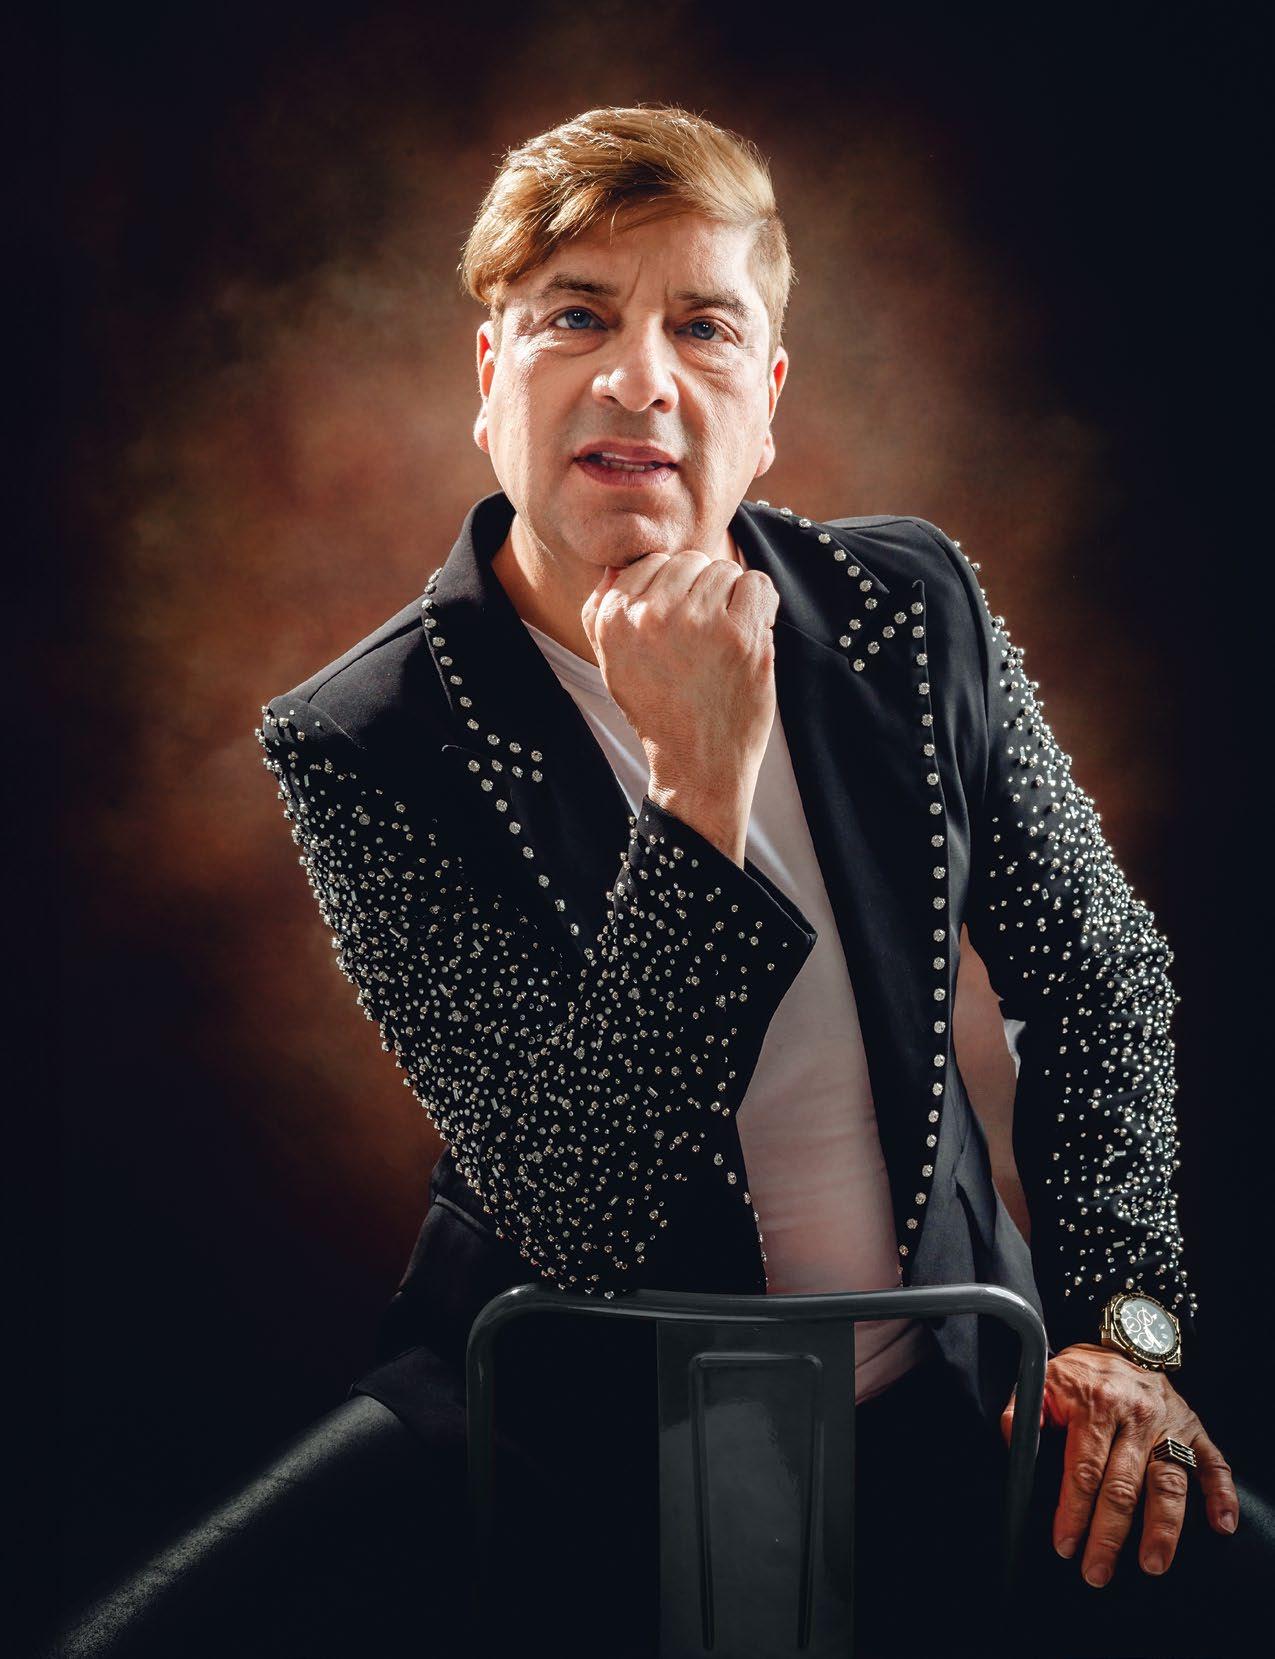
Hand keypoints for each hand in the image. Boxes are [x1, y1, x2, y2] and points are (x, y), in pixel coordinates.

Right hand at [580, 550, 778, 805]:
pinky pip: (757, 583)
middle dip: (703, 588)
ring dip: (732, 598)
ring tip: (726, 637)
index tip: (681, 618)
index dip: (673, 587)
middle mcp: (651, 615)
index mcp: (615, 620)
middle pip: (690, 561)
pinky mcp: (740, 635)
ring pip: (724, 570)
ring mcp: (698, 622)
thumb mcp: (612, 664)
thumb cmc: (658, 712)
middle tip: (707, 631)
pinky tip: (750, 632)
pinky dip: (760, 603)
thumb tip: (617, 567)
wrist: (696, 765)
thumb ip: (604, 612)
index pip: (652, 562)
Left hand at [1000, 1343, 1238, 1586]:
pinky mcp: (1195, 1431)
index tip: (1065, 1543)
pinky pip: (1213, 1464)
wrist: (1126, 1343)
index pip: (1083, 1469)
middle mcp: (1135, 1416)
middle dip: (1109, 1534)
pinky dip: (1220, 1495)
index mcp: (1095, 1405)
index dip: (1073, 1511)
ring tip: (1152, 1563)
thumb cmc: (1082, 1373)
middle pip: (1123, 1485)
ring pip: (1168, 1482)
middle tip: (1097, 1571)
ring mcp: (1169, 1424)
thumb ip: (1024, 1412)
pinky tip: (1221, 1524)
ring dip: (1163, 1527)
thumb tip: (1013, 1443)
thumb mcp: (1044, 1380)